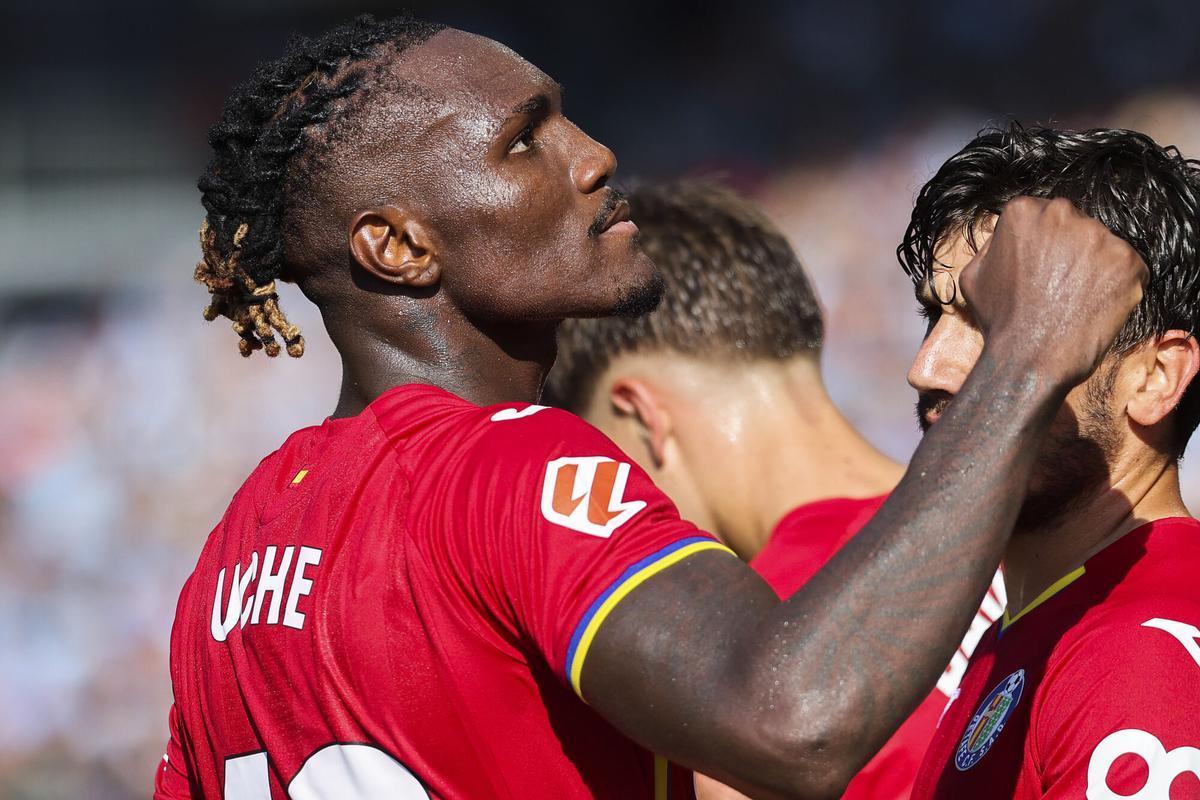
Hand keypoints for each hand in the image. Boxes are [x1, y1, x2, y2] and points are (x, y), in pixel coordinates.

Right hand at [961, 196, 1147, 385]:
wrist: (1029, 359)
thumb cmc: (1000, 321)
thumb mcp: (973, 276)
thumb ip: (992, 246)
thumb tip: (1005, 239)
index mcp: (1022, 211)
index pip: (1042, 215)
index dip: (1041, 244)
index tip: (1038, 270)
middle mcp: (1062, 213)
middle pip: (1075, 224)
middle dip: (1070, 250)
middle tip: (1059, 286)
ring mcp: (1099, 236)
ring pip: (1102, 246)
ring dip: (1094, 269)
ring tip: (1076, 301)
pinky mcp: (1128, 261)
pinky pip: (1129, 269)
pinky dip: (1117, 287)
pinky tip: (1095, 308)